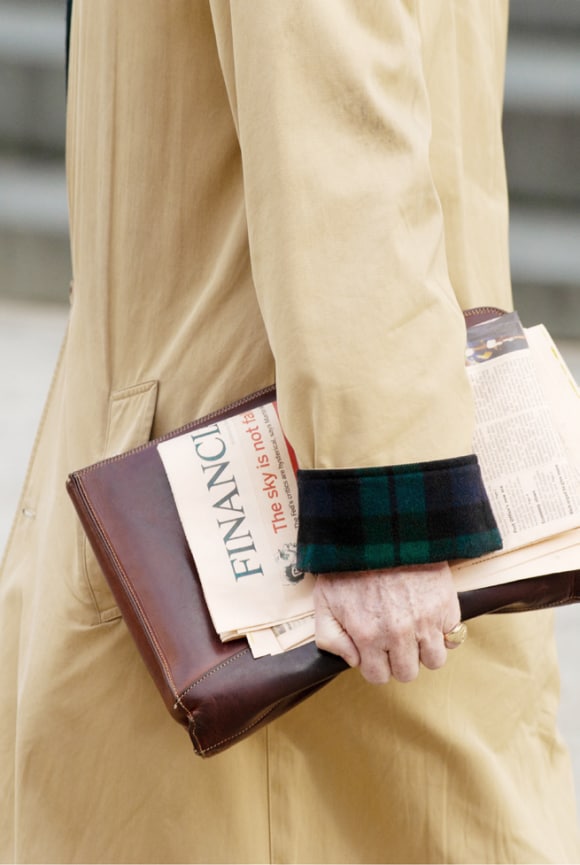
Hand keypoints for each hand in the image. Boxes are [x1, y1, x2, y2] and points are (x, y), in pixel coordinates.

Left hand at [313, 562, 460, 683]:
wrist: (381, 528)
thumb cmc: (349, 562)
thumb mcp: (324, 599)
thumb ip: (330, 637)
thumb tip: (353, 660)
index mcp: (367, 635)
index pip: (378, 676)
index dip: (375, 664)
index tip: (374, 650)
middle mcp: (398, 634)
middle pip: (407, 672)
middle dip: (398, 660)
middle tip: (393, 641)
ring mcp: (426, 621)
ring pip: (434, 661)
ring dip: (424, 651)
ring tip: (414, 633)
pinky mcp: (446, 605)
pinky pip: (454, 637)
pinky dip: (445, 633)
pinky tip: (431, 620)